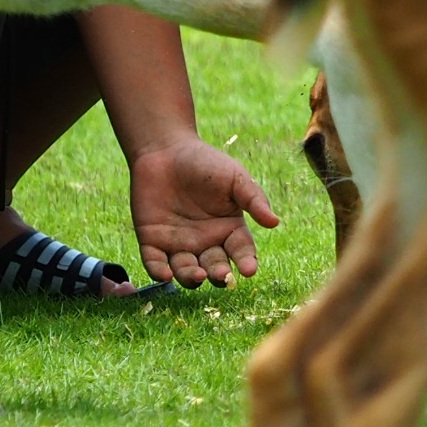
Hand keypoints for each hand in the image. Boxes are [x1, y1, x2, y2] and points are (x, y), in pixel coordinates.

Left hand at [127, 135, 279, 287]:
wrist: (165, 149)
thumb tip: (274, 222)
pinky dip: (160, 272)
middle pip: (215, 267)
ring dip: (192, 277)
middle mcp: (205, 242)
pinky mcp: (152, 242)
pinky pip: (156, 263)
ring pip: (186, 271)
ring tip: (198, 274)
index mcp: (228, 228)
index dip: (246, 262)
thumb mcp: (234, 177)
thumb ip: (253, 199)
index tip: (249, 270)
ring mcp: (178, 244)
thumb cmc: (205, 162)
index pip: (241, 251)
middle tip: (221, 274)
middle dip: (219, 274)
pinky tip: (165, 274)